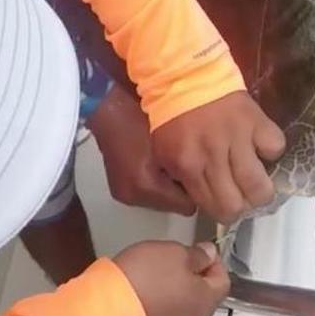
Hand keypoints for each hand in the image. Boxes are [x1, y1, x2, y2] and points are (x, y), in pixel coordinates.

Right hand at [87, 83, 194, 214]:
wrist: (107, 109)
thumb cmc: (140, 118)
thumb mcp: (172, 138)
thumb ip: (190, 163)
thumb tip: (207, 180)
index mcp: (146, 186)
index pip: (187, 206)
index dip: (197, 188)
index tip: (201, 170)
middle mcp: (133, 196)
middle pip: (175, 206)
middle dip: (183, 188)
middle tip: (185, 162)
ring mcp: (125, 194)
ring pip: (163, 201)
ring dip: (170, 186)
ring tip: (169, 160)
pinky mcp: (121, 190)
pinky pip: (150, 195)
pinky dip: (157, 184)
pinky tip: (155, 163)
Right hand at [113, 240, 228, 315]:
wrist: (108, 308)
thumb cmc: (149, 276)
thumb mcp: (177, 253)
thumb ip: (199, 255)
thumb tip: (211, 254)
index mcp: (208, 301)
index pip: (224, 280)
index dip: (215, 262)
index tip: (199, 249)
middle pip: (206, 294)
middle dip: (198, 275)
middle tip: (180, 258)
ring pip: (187, 304)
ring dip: (181, 287)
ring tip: (163, 271)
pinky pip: (168, 312)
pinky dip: (165, 299)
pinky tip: (150, 286)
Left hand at [150, 91, 285, 223]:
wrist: (185, 76)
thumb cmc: (173, 117)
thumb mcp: (164, 153)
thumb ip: (182, 181)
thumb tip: (202, 203)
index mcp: (187, 165)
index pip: (213, 208)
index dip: (222, 212)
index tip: (223, 203)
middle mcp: (213, 156)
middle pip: (236, 205)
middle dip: (241, 206)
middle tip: (240, 195)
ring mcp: (238, 138)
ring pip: (260, 187)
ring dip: (260, 189)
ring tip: (256, 181)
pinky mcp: (257, 122)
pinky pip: (275, 148)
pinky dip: (271, 151)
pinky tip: (260, 147)